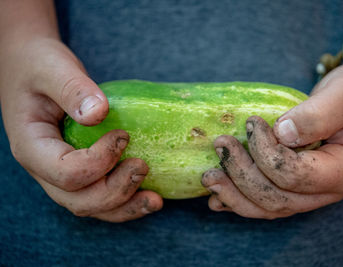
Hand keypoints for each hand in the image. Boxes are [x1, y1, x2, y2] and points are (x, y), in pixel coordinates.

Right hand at [0, 37, 162, 221]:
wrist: (30, 68)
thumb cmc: (38, 65)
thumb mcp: (51, 68)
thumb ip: (72, 88)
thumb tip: (98, 113)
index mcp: (31, 146)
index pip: (64, 171)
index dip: (98, 161)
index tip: (124, 136)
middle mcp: (44, 167)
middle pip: (78, 199)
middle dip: (115, 191)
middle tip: (143, 166)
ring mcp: (60, 172)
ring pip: (90, 205)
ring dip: (124, 207)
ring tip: (155, 201)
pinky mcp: (79, 169)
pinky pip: (99, 195)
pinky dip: (124, 201)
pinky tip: (149, 195)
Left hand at [201, 63, 342, 218]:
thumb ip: (316, 115)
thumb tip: (281, 133)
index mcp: (342, 171)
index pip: (294, 175)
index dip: (266, 153)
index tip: (252, 123)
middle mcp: (325, 190)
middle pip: (276, 197)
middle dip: (241, 174)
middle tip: (220, 144)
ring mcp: (309, 193)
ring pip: (267, 207)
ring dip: (234, 194)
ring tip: (208, 177)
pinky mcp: (294, 186)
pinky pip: (265, 203)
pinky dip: (239, 201)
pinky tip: (216, 197)